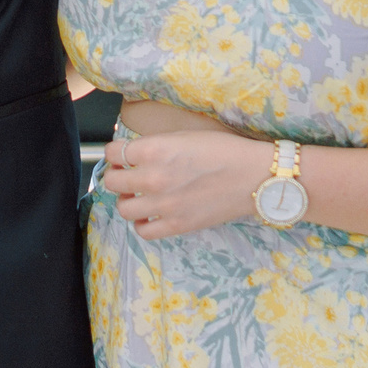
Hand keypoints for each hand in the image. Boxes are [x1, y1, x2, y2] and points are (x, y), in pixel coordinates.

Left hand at [101, 126, 275, 240]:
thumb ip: (154, 146)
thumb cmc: (224, 149)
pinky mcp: (177, 225)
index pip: (112, 152)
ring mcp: (164, 204)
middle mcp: (153, 177)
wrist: (255, 175)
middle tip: (127, 175)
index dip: (115, 153)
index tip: (122, 156)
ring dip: (127, 200)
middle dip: (117, 175)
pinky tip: (151, 215)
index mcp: (153, 149)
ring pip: (123, 208)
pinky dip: (142, 224)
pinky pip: (143, 231)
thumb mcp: (182, 136)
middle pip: (112, 181)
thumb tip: (133, 154)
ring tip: (138, 196)